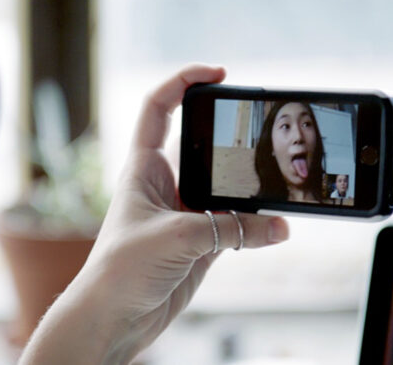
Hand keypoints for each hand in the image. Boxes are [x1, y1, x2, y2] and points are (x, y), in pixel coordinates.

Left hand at [20, 64, 289, 364]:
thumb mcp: (176, 239)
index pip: (158, 108)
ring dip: (249, 190)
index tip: (216, 74)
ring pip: (225, 189)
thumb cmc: (120, 271)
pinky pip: (235, 225)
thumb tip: (277, 226)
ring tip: (277, 184)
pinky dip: (256, 226)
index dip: (183, 82)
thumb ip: (229, 229)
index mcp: (143, 168)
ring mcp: (184, 214)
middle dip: (232, 139)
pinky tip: (275, 228)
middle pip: (204, 146)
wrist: (114, 318)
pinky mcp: (200, 242)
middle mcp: (165, 185)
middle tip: (262, 132)